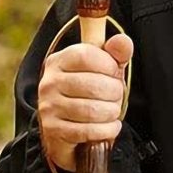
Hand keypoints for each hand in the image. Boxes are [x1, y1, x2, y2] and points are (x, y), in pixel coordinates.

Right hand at [37, 32, 134, 171]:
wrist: (69, 131)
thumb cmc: (89, 95)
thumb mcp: (103, 71)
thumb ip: (115, 55)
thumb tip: (123, 41)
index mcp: (59, 61)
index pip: (86, 55)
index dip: (108, 65)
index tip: (114, 73)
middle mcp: (49, 82)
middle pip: (92, 85)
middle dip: (114, 93)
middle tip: (117, 97)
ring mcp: (49, 106)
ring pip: (91, 110)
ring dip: (111, 113)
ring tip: (113, 112)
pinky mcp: (53, 130)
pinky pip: (88, 131)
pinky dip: (107, 130)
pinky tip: (111, 126)